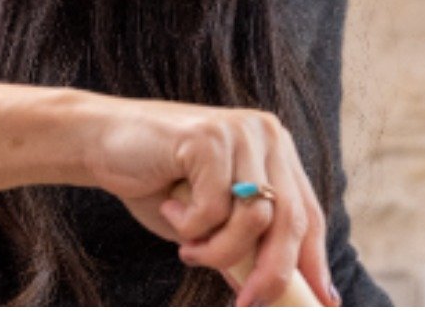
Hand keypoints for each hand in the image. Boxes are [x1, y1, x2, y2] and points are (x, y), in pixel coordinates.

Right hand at [82, 95, 338, 306]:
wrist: (99, 141)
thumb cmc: (155, 182)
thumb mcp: (207, 223)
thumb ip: (241, 245)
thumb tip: (271, 289)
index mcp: (274, 152)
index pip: (308, 213)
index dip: (315, 260)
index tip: (325, 300)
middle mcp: (266, 135)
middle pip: (290, 219)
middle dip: (271, 272)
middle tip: (247, 303)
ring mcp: (240, 132)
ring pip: (255, 218)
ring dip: (218, 250)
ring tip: (188, 246)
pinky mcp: (210, 136)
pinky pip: (214, 207)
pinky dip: (190, 225)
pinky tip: (169, 206)